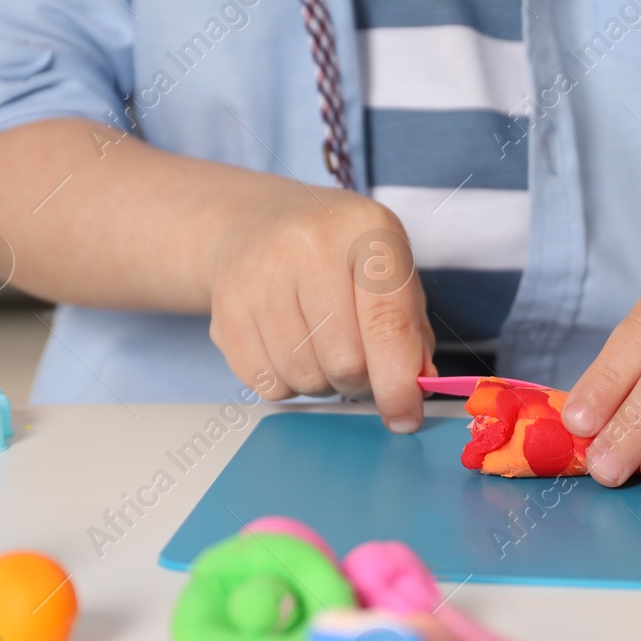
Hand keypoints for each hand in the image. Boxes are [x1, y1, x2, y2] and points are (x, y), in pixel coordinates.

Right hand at [207, 182, 433, 430]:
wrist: (259, 223)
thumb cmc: (340, 255)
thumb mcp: (390, 272)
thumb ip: (411, 333)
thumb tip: (415, 390)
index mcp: (365, 232)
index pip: (386, 325)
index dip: (398, 383)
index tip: (405, 417)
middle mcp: (308, 245)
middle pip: (345, 362)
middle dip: (360, 383)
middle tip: (359, 368)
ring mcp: (259, 276)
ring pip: (305, 378)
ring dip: (323, 383)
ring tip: (321, 349)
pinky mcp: (224, 309)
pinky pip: (267, 383)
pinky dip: (287, 383)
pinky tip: (289, 348)